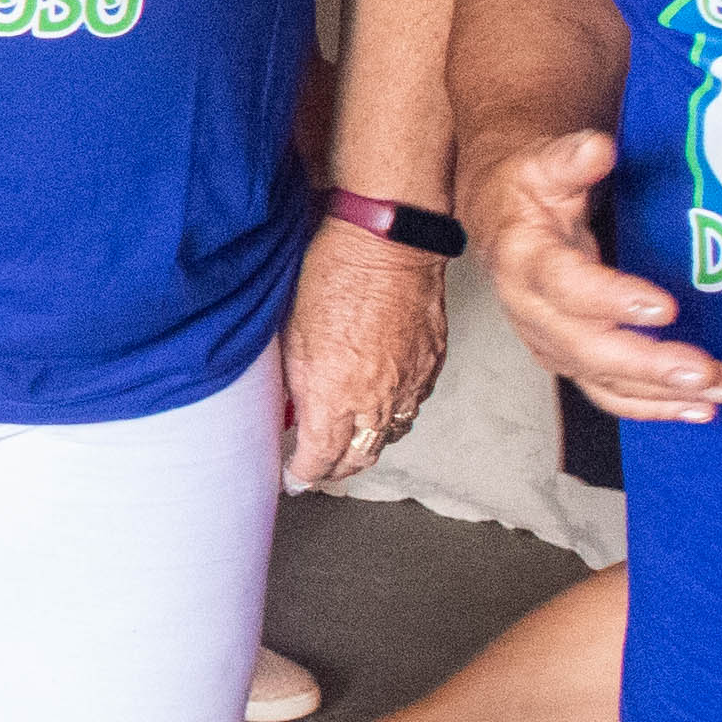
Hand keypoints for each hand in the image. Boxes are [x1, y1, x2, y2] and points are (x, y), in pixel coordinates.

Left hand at [271, 219, 451, 486]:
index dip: (303, 475)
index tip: (291, 478)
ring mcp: (409, 386)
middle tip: (316, 468)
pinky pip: (411, 406)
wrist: (388, 243)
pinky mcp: (430, 366)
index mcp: (334, 398)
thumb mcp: (290, 335)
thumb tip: (291, 408)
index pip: (320, 460)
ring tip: (345, 443)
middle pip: (358, 459)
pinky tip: (377, 407)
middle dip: (334, 470)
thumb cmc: (331, 276)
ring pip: (388, 436)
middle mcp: (376, 402)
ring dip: (365, 445)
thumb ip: (294, 383)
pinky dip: (392, 415)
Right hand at [469, 124, 721, 422]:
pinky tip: (698, 408)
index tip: (665, 307)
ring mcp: (550, 341)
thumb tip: (599, 150)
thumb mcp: (542, 162)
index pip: (567, 287)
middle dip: (649, 366)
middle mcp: (532, 310)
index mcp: (524, 259)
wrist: (498, 215)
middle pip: (587, 349)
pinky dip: (653, 407)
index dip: (612, 301)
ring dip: (663, 393)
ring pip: (602, 381)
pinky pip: (608, 393)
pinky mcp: (569, 359)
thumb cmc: (527, 189)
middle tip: (705, 370)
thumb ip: (571, 158)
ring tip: (720, 390)